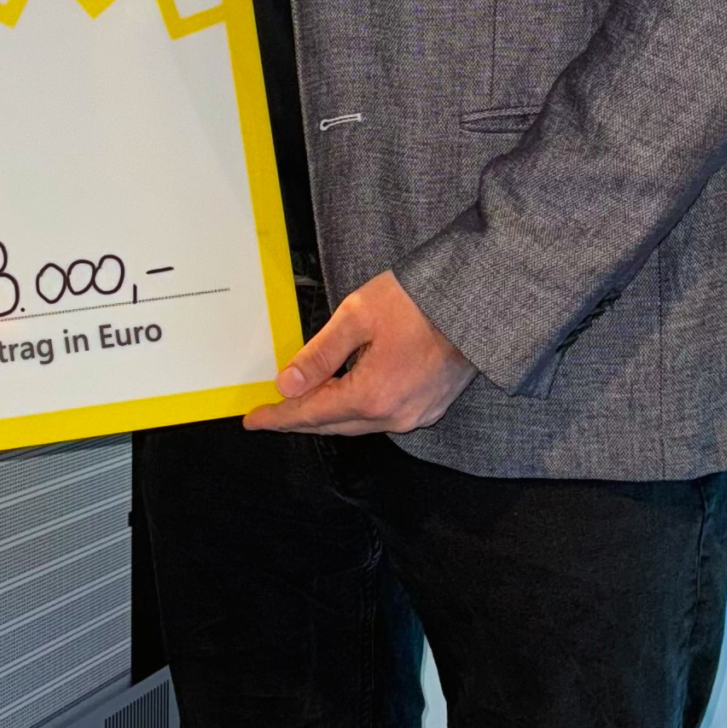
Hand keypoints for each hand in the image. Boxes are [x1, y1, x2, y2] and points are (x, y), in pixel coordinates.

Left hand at [246, 270, 474, 437]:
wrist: (473, 303)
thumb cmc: (418, 302)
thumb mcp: (357, 317)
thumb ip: (319, 355)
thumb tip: (287, 384)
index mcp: (372, 395)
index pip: (312, 414)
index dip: (279, 417)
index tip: (253, 420)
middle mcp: (394, 416)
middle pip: (333, 425)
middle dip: (298, 420)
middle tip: (269, 416)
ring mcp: (416, 415)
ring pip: (358, 423)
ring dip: (327, 415)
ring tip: (299, 405)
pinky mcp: (430, 407)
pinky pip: (381, 417)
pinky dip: (355, 410)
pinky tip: (343, 398)